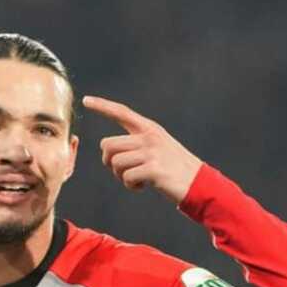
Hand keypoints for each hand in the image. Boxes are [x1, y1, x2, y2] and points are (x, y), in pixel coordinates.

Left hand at [82, 95, 203, 203]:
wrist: (199, 183)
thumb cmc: (175, 168)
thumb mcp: (158, 146)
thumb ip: (137, 143)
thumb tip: (109, 150)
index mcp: (149, 128)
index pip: (122, 112)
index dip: (102, 106)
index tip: (86, 100)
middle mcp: (149, 136)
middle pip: (108, 145)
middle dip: (108, 161)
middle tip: (122, 171)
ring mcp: (151, 152)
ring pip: (115, 163)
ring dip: (121, 176)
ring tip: (137, 179)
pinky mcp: (153, 169)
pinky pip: (126, 177)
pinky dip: (131, 186)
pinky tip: (143, 186)